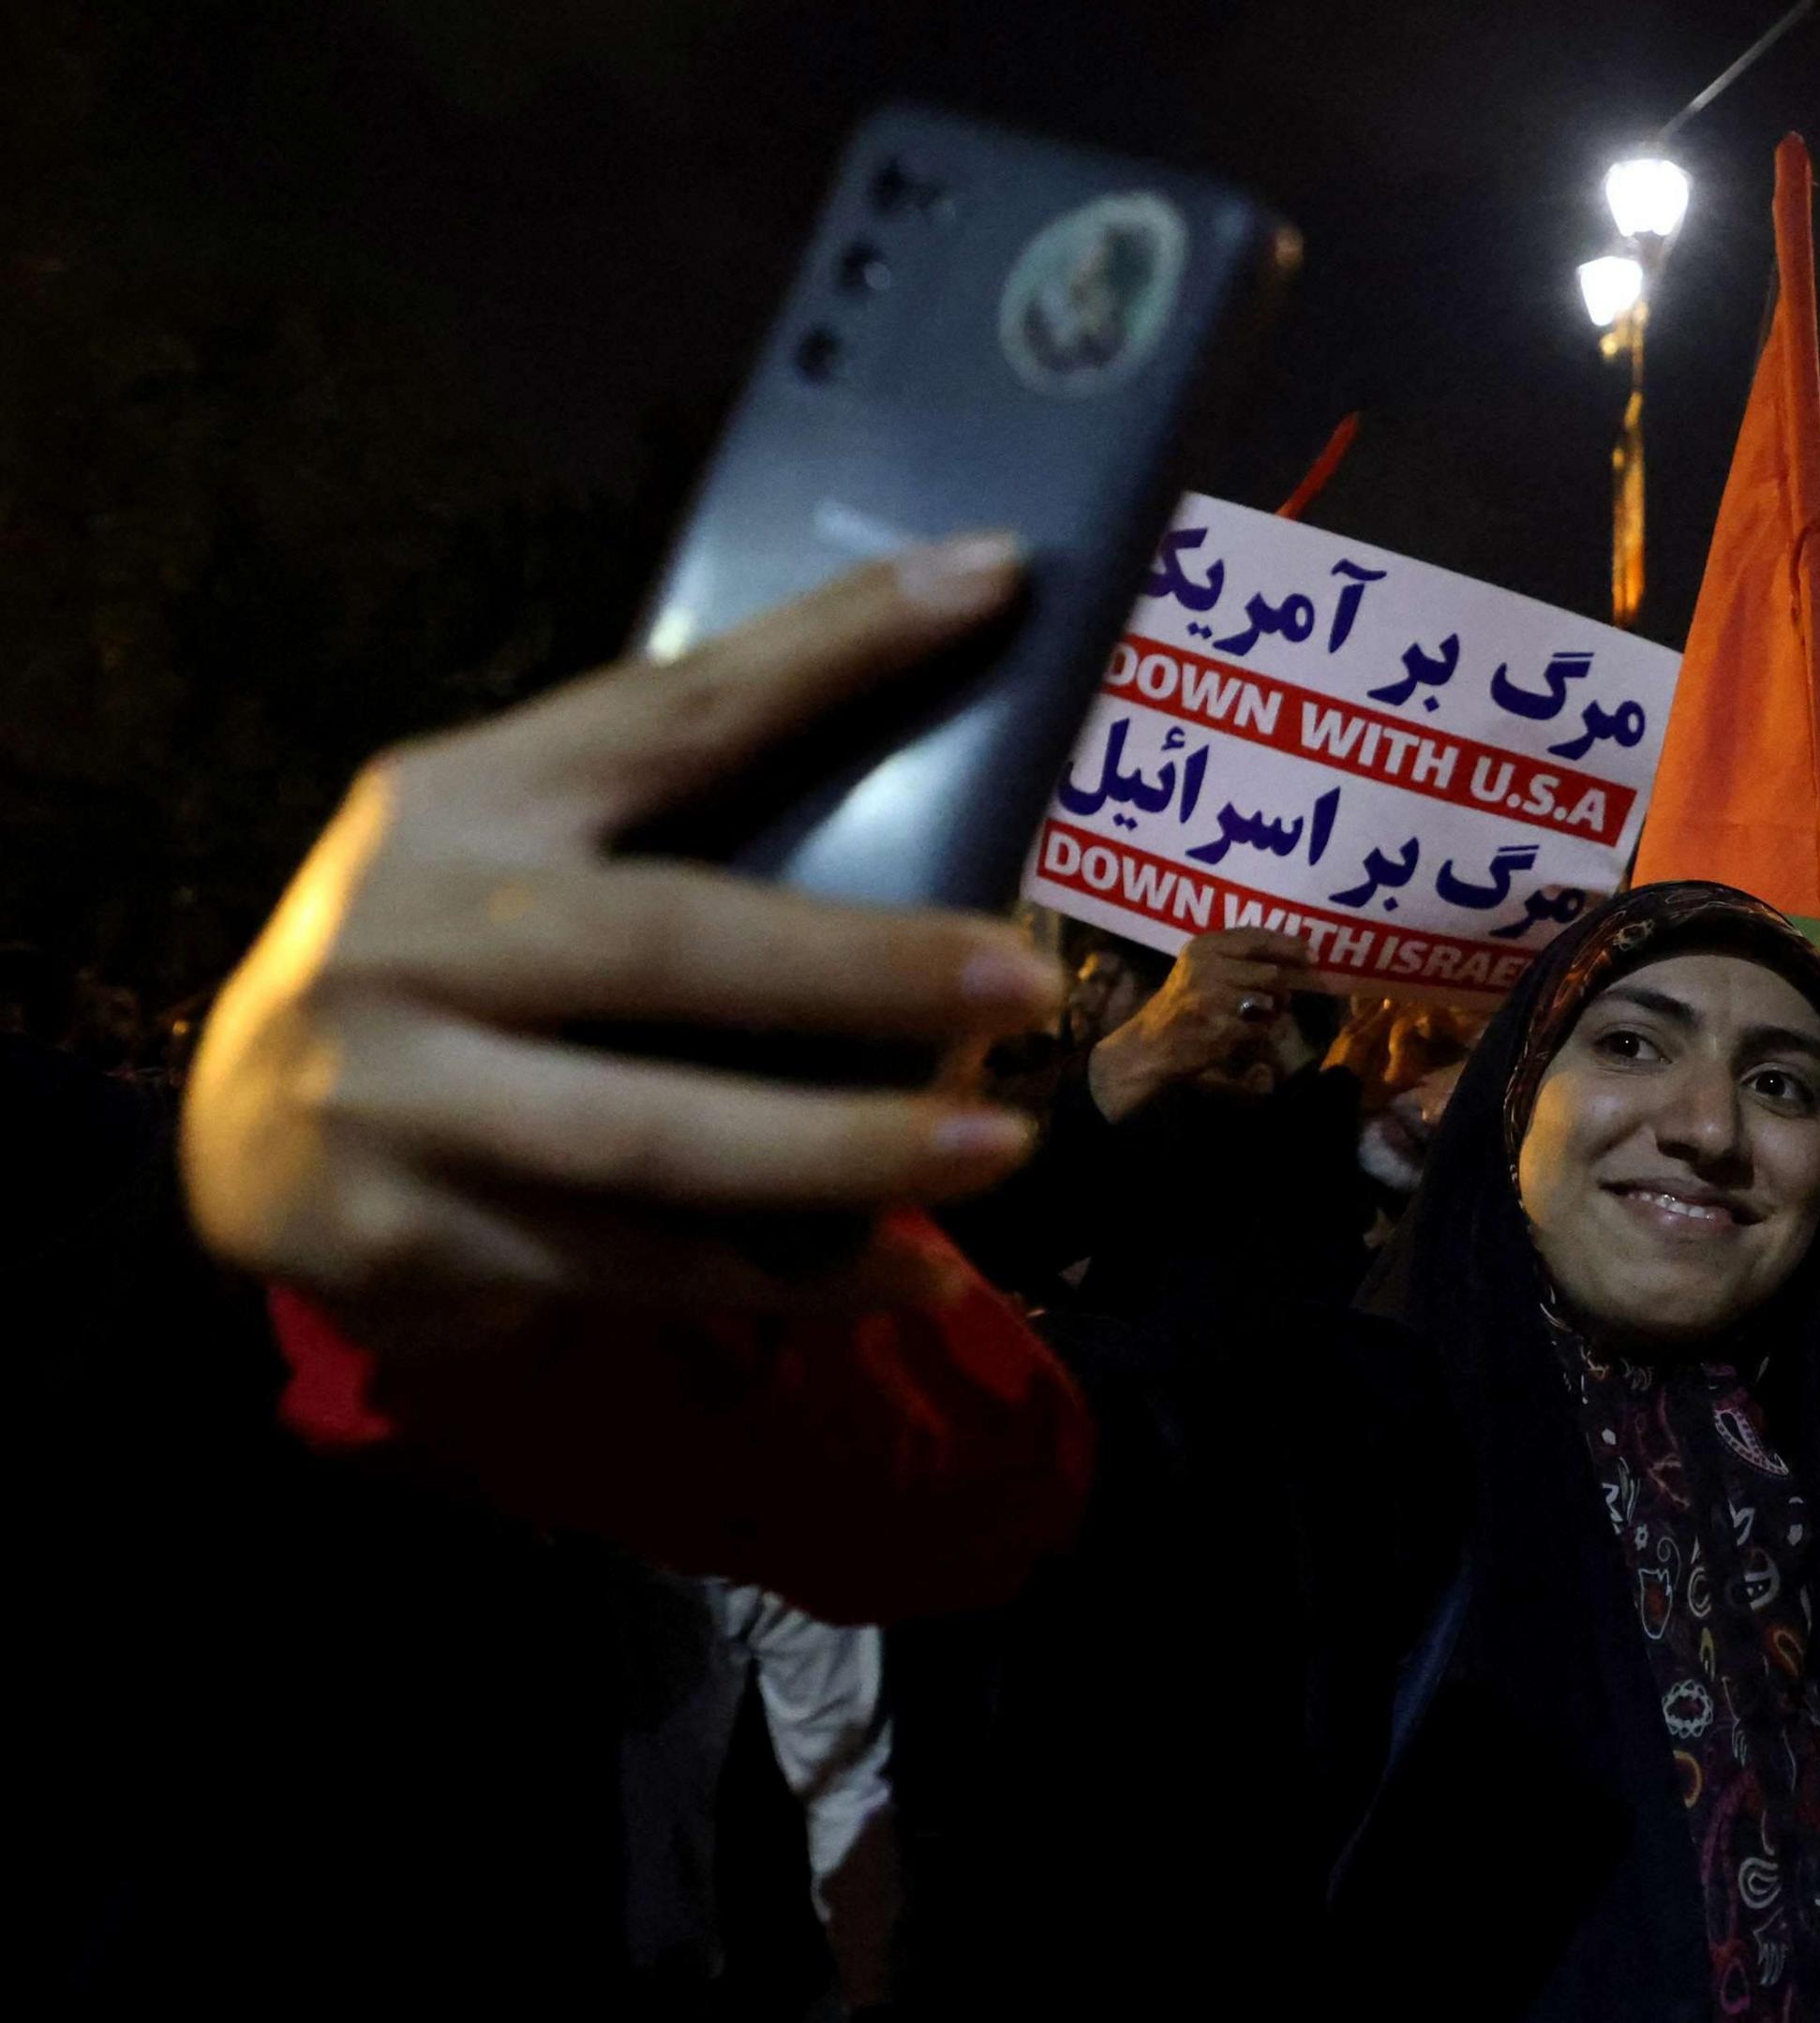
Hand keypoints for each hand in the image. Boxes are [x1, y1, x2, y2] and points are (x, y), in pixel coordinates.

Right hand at [179, 536, 1067, 1342]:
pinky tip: (919, 1270)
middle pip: (666, 945)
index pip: (671, 707)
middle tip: (1026, 982)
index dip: (832, 646)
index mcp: (463, 799)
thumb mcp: (507, 844)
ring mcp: (402, 1096)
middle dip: (859, 967)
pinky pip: (642, 1267)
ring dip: (844, 1150)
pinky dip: (794, 1277)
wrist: (233, 1133)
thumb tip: (928, 734)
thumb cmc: (440, 961)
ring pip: (654, 1137)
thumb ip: (660, 803)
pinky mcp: (413, 1237)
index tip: (991, 579)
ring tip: (1000, 1152)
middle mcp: (416, 935)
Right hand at [1085, 927, 1325, 1119]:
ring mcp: (1214, 998)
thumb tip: (1295, 951)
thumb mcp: (1201, 966)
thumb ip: (1238, 955)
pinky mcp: (1222, 1027)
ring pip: (1271, 1000)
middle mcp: (1208, 967)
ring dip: (1275, 1011)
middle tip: (1293, 995)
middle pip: (1272, 972)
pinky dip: (1262, 1032)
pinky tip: (1245, 1033)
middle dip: (1288, 986)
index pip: (1257, 939)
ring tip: (1260, 1016)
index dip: (1288, 945)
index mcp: (1204, 947)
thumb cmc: (1183, 1002)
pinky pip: (1263, 1027)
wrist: (1152, 1043)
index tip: (1311, 953)